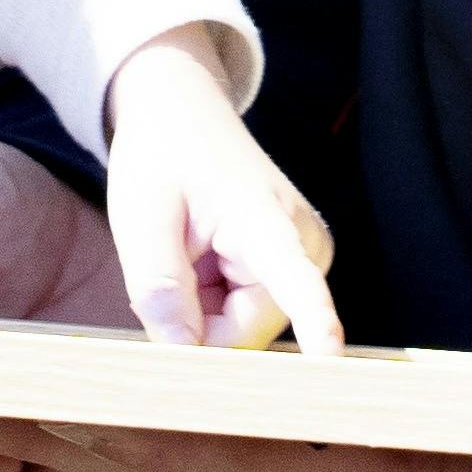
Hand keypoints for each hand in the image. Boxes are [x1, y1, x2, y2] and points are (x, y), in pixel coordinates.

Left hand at [102, 27, 341, 351]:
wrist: (184, 114)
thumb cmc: (163, 155)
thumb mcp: (140, 215)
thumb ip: (159, 286)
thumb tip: (184, 352)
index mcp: (266, 219)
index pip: (296, 281)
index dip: (314, 322)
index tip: (331, 356)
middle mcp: (303, 245)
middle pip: (247, 333)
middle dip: (196, 322)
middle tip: (168, 266)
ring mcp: (304, 260)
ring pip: (244, 332)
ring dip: (202, 313)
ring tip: (189, 257)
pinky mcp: (295, 271)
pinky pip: (246, 320)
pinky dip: (211, 307)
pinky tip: (202, 265)